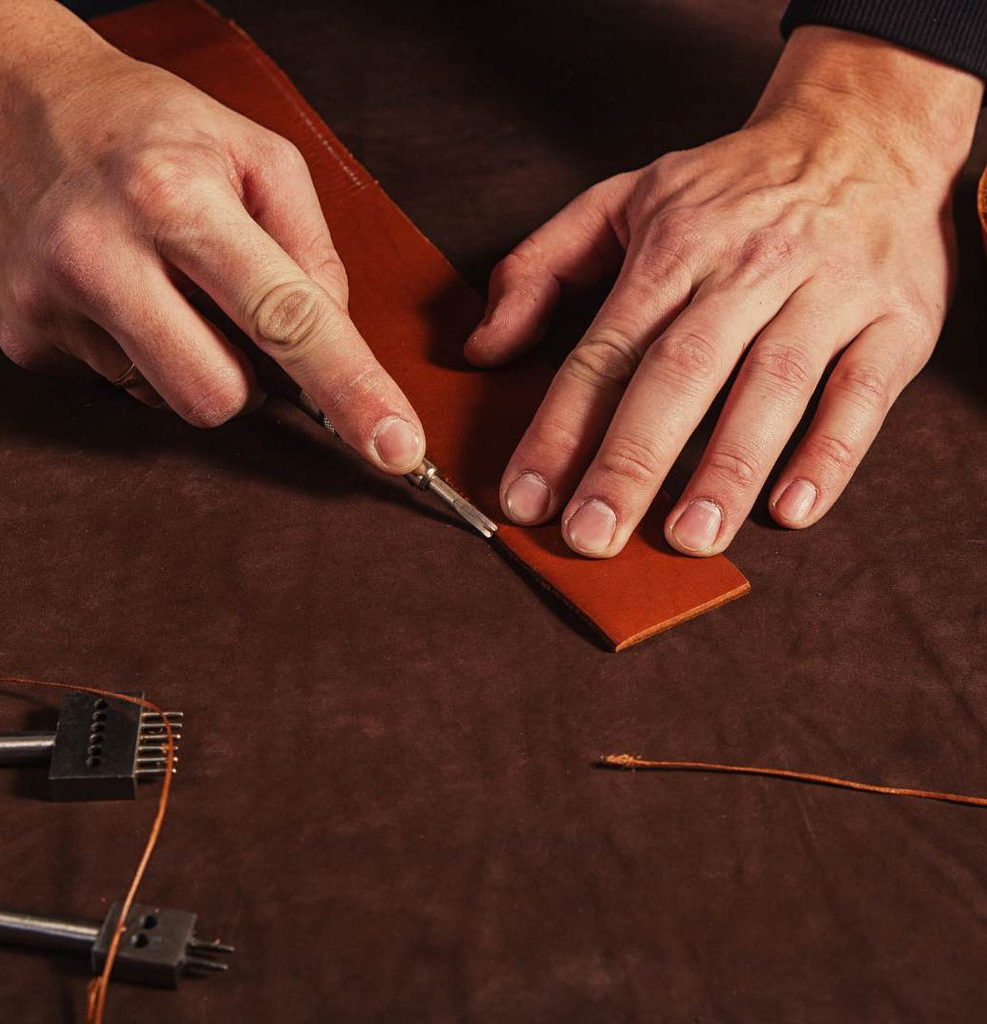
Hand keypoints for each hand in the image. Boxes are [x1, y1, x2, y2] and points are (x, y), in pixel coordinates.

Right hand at [0, 1, 423, 471]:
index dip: (351, 390)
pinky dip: (146, 353)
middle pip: (219, 396)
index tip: (398, 449)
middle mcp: (100, 254)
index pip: (285, 319)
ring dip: (194, 359)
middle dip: (249, 381)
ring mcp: (51, 304)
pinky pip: (125, 386)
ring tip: (166, 284)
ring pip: (172, 400)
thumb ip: (313, 248)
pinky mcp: (24, 338)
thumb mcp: (253, 151)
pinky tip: (124, 294)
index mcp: (173, 198)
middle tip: (234, 315)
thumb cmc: (143, 122)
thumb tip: (336, 337)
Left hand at [467, 27, 981, 556]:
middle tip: (593, 536)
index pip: (603, 352)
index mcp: (672, 248)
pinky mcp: (893, 321)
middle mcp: (746, 270)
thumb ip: (541, 268)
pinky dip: (830, 454)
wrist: (864, 132)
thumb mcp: (622, 200)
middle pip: (678, 373)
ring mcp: (826, 294)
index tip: (526, 498)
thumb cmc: (731, 187)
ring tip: (687, 538)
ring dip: (726, 469)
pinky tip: (792, 509)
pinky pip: (861, 394)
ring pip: (770, 386)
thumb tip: (483, 347)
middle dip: (630, 462)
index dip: (559, 430)